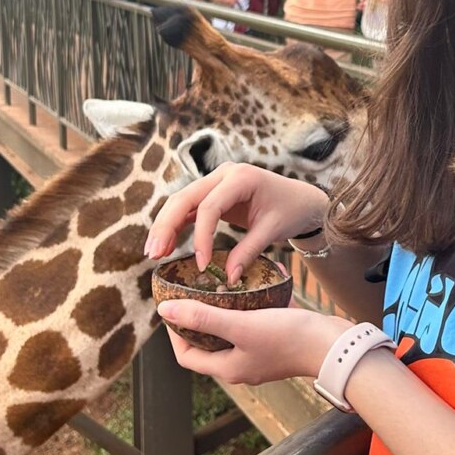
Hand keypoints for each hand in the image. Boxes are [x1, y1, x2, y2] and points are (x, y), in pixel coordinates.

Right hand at [144, 162, 328, 278]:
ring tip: (154, 253)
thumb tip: (227, 279)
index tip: (202, 265)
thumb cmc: (290, 211)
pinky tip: (165, 246)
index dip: (201, 237)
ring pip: (181, 202)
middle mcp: (223, 174)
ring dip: (165, 226)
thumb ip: (248, 252)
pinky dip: (176, 226)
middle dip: (166, 226)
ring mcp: (215, 182)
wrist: (300, 199)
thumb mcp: (273, 231)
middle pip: (184, 198)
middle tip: (154, 254)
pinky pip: (188, 209)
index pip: (209, 206)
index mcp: (241, 178)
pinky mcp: (212, 194)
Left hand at [157, 299, 342, 386]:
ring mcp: (261, 355)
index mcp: (228, 368)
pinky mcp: (279, 343)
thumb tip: (164, 310)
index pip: (187, 355)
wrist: (336, 346)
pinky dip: (251, 307)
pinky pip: (256, 324)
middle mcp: (242, 365)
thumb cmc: (289, 338)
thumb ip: (203, 317)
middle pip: (208, 343)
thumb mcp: (242, 324)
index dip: (174, 333)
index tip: (173, 306)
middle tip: (195, 291)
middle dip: (199, 318)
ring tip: (222, 285)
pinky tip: (256, 285)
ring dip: (225, 310)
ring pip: (232, 332)